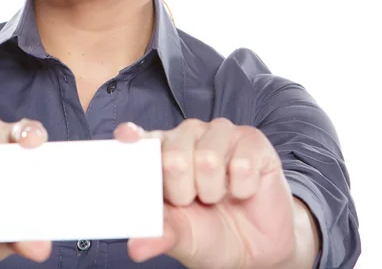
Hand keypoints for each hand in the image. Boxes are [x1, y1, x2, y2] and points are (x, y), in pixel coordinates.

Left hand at [114, 118, 296, 268]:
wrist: (256, 248)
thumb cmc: (210, 234)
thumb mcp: (181, 238)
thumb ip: (158, 235)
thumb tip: (136, 246)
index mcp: (160, 152)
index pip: (139, 138)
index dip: (131, 137)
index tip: (125, 139)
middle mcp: (186, 135)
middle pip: (173, 157)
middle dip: (183, 192)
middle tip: (193, 201)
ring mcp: (218, 133)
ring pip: (208, 158)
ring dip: (214, 191)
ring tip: (217, 195)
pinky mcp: (251, 139)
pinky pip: (242, 163)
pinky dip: (243, 188)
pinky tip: (242, 190)